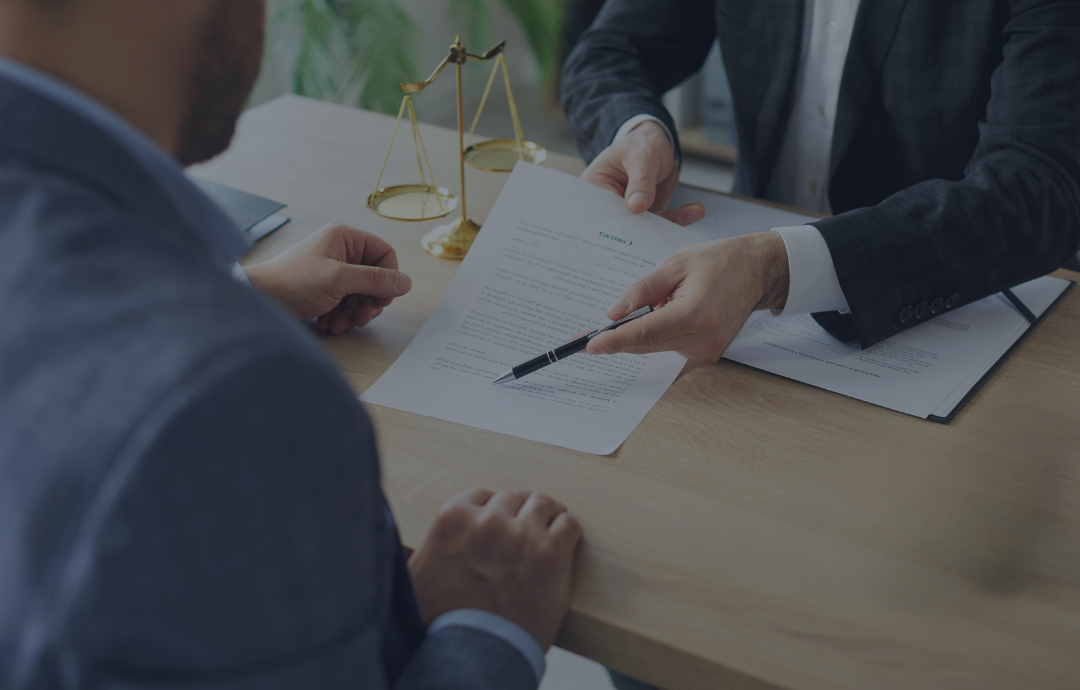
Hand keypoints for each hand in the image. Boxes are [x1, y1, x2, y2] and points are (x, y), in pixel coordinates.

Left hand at [243, 223, 411, 332]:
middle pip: (375, 277)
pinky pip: (346, 302)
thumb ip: (375, 280)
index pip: (385, 255)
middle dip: (368, 302)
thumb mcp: (338, 280)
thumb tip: (405, 282)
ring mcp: (332, 270)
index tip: (381, 300)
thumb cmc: (291, 283)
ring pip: (361, 293)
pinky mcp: (325, 287)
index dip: (389, 279)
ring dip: (354, 313)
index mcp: (345, 238)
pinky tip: (327, 323)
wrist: (257, 301)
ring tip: (337, 324)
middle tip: (360, 318)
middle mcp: (340, 250)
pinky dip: (341, 315)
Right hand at [408, 489, 583, 649]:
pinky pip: (568, 525)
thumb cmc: (442, 622)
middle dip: (521, 511)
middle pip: (514, 498)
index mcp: (453, 519)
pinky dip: (569, 530)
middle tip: (529, 524)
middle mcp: (488, 520)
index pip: (482, 496)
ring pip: (543, 504)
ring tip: (552, 525)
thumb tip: (423, 543)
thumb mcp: (418, 574)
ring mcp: (522, 534)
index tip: (502, 518)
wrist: (473, 655)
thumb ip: (429, 547)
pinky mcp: (551, 553)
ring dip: (547, 514)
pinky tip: (568, 540)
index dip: (494, 508)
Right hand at [581, 120, 704, 225]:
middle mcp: (609, 205)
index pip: (603, 213)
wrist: (655, 144)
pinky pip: (662, 222)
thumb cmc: (640, 145)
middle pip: (622, 226)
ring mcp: (629, 212)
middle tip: (667, 231)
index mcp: (595, 189)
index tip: (637, 232)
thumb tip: (637, 206)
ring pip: (646, 228)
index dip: (617, 226)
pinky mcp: (648, 214)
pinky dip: (679, 218)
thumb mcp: (641, 158)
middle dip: (645, 233)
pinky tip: (695, 211)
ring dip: (670, 223)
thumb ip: (640, 182)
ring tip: (693, 213)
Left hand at [587, 232, 789, 363]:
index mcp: (695, 314)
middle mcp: (703, 338)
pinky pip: (669, 346)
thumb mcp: (674, 264)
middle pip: (647, 345)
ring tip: (647, 308)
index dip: (614, 340)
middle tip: (587, 336)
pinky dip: (658, 334)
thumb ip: (642, 290)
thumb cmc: (720, 262)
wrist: (756, 271)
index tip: (590, 345)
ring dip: (641, 332)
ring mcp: (707, 350)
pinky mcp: (707, 354)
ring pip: (656, 347)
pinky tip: (663, 314)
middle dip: (617, 338)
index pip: (645, 333)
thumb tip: (615, 313)